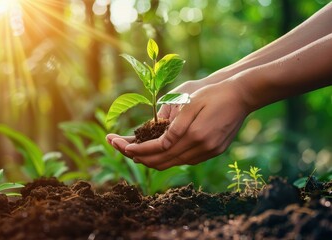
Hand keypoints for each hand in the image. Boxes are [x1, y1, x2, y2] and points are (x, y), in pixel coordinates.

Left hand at [122, 79, 250, 169]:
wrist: (243, 95)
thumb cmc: (214, 93)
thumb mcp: (191, 103)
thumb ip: (176, 126)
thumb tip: (161, 143)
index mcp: (195, 134)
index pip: (159, 148)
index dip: (140, 149)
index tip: (124, 148)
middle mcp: (202, 147)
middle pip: (165, 161)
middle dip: (142, 158)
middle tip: (124, 151)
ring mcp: (210, 151)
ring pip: (176, 163)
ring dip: (155, 160)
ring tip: (137, 154)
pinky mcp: (215, 151)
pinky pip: (187, 160)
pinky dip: (171, 158)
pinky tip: (161, 152)